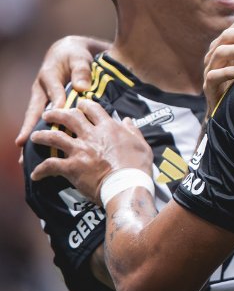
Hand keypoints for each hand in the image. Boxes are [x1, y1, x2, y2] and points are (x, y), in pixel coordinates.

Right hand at [15, 36, 109, 153]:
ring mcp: (42, 100)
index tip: (56, 114)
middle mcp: (41, 91)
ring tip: (25, 158)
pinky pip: (43, 123)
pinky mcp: (47, 107)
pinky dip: (42, 137)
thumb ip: (81, 71)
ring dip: (32, 137)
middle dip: (29, 128)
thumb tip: (82, 88)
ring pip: (36, 121)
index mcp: (48, 77)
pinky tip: (41, 155)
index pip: (54, 91)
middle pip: (34, 111)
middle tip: (22, 144)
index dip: (56, 102)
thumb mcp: (79, 59)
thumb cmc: (74, 56)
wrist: (69, 53)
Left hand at [29, 98, 152, 200]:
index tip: (80, 104)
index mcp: (109, 128)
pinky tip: (35, 174)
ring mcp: (79, 150)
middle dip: (56, 113)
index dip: (85, 104)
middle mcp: (91, 136)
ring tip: (35, 136)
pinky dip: (41, 170)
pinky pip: (50, 165)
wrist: (127, 185)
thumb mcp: (142, 145)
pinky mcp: (71, 167)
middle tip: (48, 114)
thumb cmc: (137, 167)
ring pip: (54, 137)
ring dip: (42, 136)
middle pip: (69, 117)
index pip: (93, 109)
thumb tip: (127, 121)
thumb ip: (133, 131)